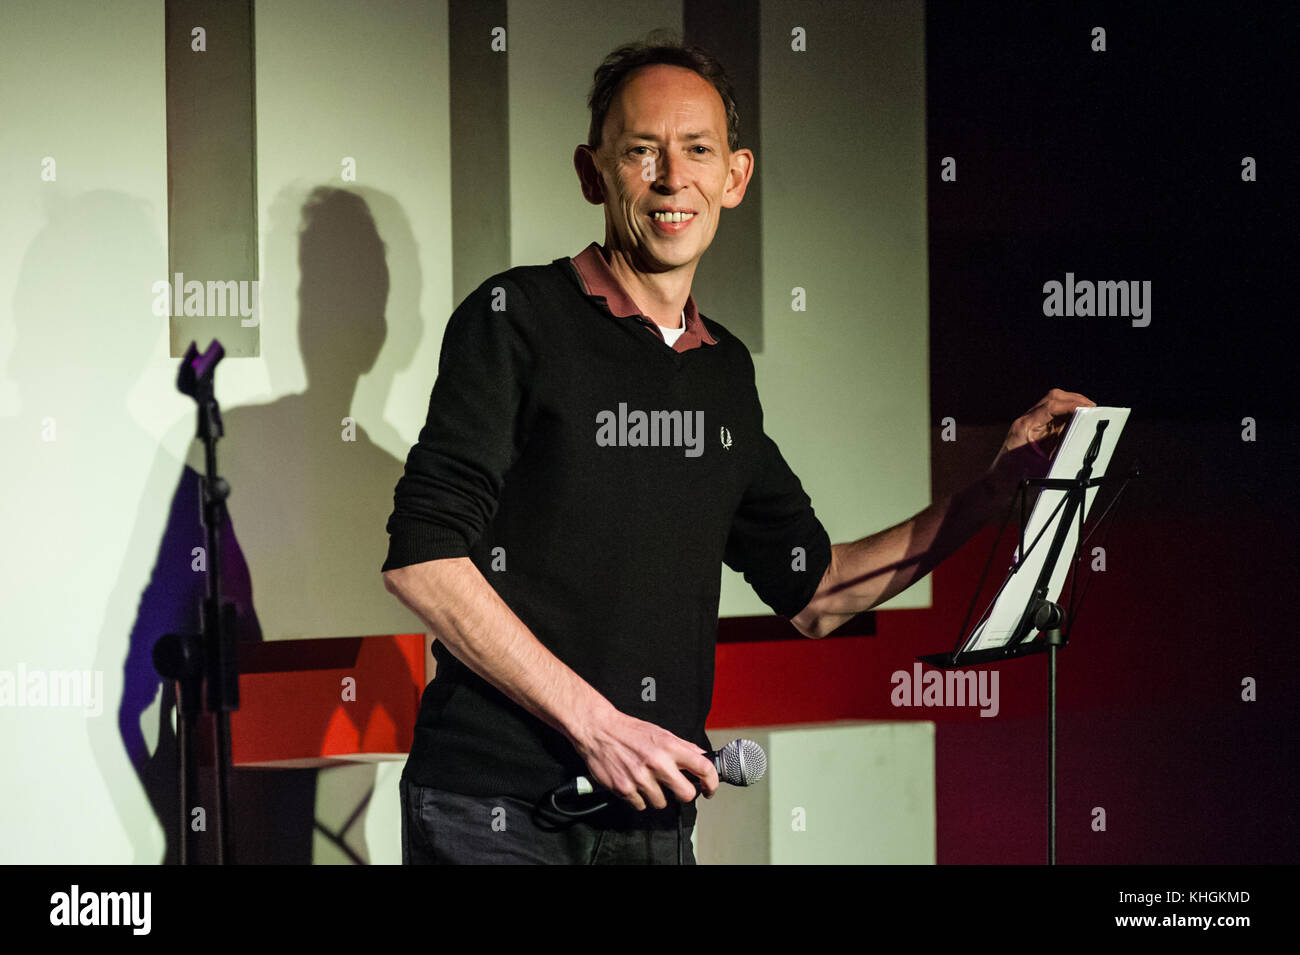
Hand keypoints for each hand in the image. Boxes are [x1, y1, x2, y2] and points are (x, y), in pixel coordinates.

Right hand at [570, 706, 719, 810]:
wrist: (598, 730)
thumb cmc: (629, 731)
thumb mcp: (660, 733)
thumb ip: (683, 746)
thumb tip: (702, 757)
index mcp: (669, 747)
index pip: (703, 768)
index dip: (711, 782)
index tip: (709, 789)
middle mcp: (657, 763)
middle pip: (686, 794)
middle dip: (683, 794)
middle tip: (676, 788)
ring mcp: (640, 778)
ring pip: (662, 803)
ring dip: (657, 796)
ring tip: (647, 781)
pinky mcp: (624, 789)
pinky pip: (641, 805)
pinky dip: (639, 799)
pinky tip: (634, 784)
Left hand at [988, 388, 1095, 489]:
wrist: (997, 484)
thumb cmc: (1014, 479)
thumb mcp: (1042, 468)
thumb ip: (1061, 451)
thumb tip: (1082, 440)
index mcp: (1024, 427)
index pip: (1050, 406)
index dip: (1072, 404)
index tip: (1089, 408)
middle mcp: (1026, 420)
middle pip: (1053, 398)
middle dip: (1075, 401)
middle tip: (1094, 410)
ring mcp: (1029, 423)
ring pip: (1054, 404)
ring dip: (1072, 406)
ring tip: (1089, 415)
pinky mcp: (1034, 428)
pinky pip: (1053, 415)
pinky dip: (1068, 416)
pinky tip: (1079, 423)